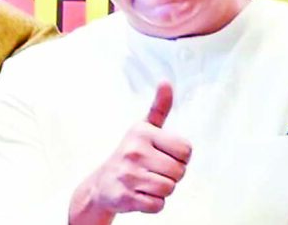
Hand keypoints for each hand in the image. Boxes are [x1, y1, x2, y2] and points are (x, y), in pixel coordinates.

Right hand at [69, 83, 190, 223]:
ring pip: (169, 188)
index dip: (180, 157)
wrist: (102, 184)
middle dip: (171, 175)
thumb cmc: (131, 153)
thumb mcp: (143, 127)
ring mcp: (129, 175)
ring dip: (162, 189)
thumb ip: (159, 107)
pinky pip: (158, 205)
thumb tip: (166, 82)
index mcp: (143, 133)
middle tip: (154, 170)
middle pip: (179, 172)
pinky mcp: (126, 196)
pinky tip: (141, 194)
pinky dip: (153, 203)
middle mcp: (134, 151)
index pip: (186, 150)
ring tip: (147, 181)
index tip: (164, 154)